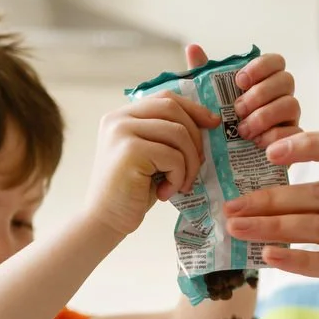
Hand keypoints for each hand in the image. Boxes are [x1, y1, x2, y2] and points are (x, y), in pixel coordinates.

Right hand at [83, 88, 218, 236]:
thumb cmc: (133, 191)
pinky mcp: (130, 151)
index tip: (212, 123)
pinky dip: (179, 177)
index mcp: (122, 115)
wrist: (106, 220)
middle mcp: (119, 118)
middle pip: (173, 110)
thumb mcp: (152, 156)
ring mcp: (122, 132)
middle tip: (198, 164)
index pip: (165, 98)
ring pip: (178, 133)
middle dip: (195, 137)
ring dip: (189, 163)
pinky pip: (173, 157)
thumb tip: (206, 123)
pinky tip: (166, 192)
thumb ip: (166, 136)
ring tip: (182, 184)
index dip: (192, 108)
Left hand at [183, 43, 300, 147]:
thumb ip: (203, 76)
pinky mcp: (293, 143)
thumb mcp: (208, 101)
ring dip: (265, 116)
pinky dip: (275, 136)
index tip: (239, 81)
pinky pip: (295, 133)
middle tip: (237, 109)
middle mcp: (281, 97)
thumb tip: (193, 48)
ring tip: (243, 131)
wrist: (225, 167)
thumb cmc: (219, 128)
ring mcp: (289, 119)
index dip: (261, 66)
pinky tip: (257, 143)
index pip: (275, 61)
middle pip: (286, 80)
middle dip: (261, 93)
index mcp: (264, 82)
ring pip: (292, 105)